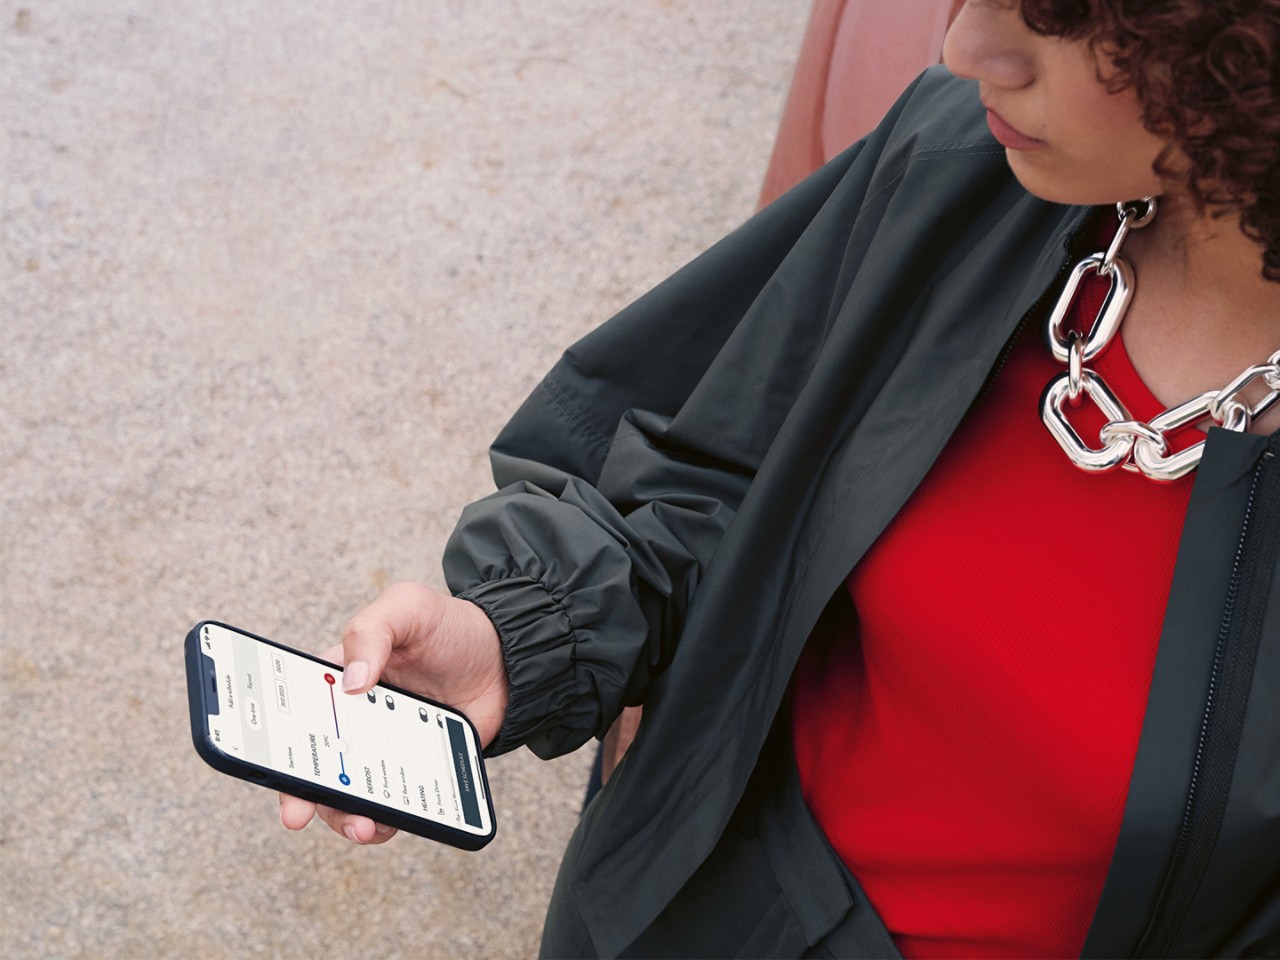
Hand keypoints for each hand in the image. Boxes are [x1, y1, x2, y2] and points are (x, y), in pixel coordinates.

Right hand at [279, 582, 506, 843]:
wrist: (507, 658)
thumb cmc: (449, 626)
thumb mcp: (408, 607)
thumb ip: (373, 631)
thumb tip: (351, 681)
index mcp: (337, 678)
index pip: (294, 711)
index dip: (273, 737)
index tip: (264, 762)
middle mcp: (352, 718)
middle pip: (312, 762)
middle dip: (298, 792)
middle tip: (297, 815)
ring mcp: (382, 748)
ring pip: (347, 793)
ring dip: (342, 816)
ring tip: (361, 826)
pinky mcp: (414, 770)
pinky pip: (391, 804)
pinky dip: (386, 821)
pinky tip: (390, 824)